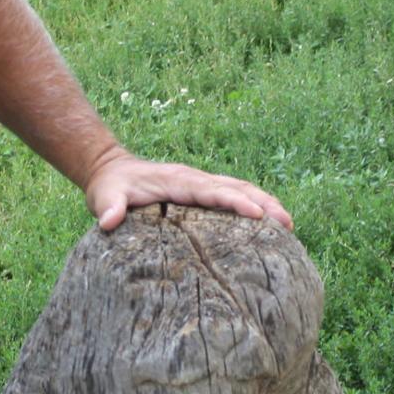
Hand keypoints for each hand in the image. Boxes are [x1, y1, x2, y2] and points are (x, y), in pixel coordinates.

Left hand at [84, 150, 292, 232]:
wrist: (109, 169)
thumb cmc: (108, 187)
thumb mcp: (103, 196)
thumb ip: (108, 208)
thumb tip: (108, 221)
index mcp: (177, 181)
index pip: (212, 191)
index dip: (235, 202)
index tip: (258, 214)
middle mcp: (193, 178)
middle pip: (235, 187)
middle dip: (263, 202)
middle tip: (288, 223)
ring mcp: (199, 182)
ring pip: (239, 188)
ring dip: (265, 201)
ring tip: (289, 223)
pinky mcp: (199, 190)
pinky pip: (231, 193)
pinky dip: (253, 202)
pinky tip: (268, 220)